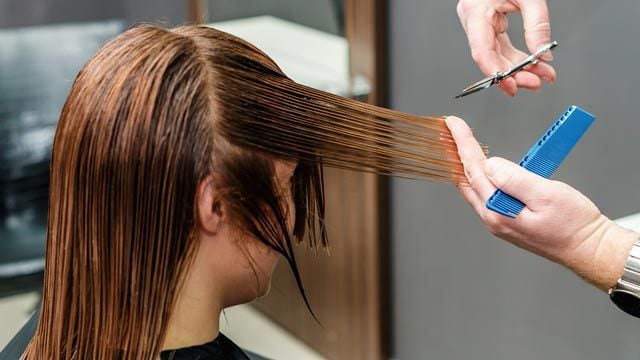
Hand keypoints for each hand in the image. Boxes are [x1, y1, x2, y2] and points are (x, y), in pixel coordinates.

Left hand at [446, 116, 637, 289]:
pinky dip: (481, 176)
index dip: (463, 144)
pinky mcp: (508, 220)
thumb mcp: (546, 195)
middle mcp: (494, 218)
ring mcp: (499, 220)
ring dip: (467, 164)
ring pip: (475, 188)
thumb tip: (490, 165)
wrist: (589, 249)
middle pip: (466, 179)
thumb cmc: (573, 225)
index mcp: (499, 211)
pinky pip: (487, 194)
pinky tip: (482, 168)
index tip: (455, 124)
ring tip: (461, 144)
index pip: (473, 171)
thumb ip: (515, 179)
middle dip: (457, 152)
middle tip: (451, 130)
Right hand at [457, 0, 556, 95]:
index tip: (511, 84)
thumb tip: (543, 53)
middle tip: (536, 82)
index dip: (495, 72)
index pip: (481, 51)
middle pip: (490, 57)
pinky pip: (500, 46)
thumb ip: (537, 23)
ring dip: (519, 68)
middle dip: (515, 73)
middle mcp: (473, 20)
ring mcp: (479, 24)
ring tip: (542, 76)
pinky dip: (517, 57)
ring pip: (497, 55)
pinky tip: (533, 65)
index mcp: (475, 10)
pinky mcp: (488, 24)